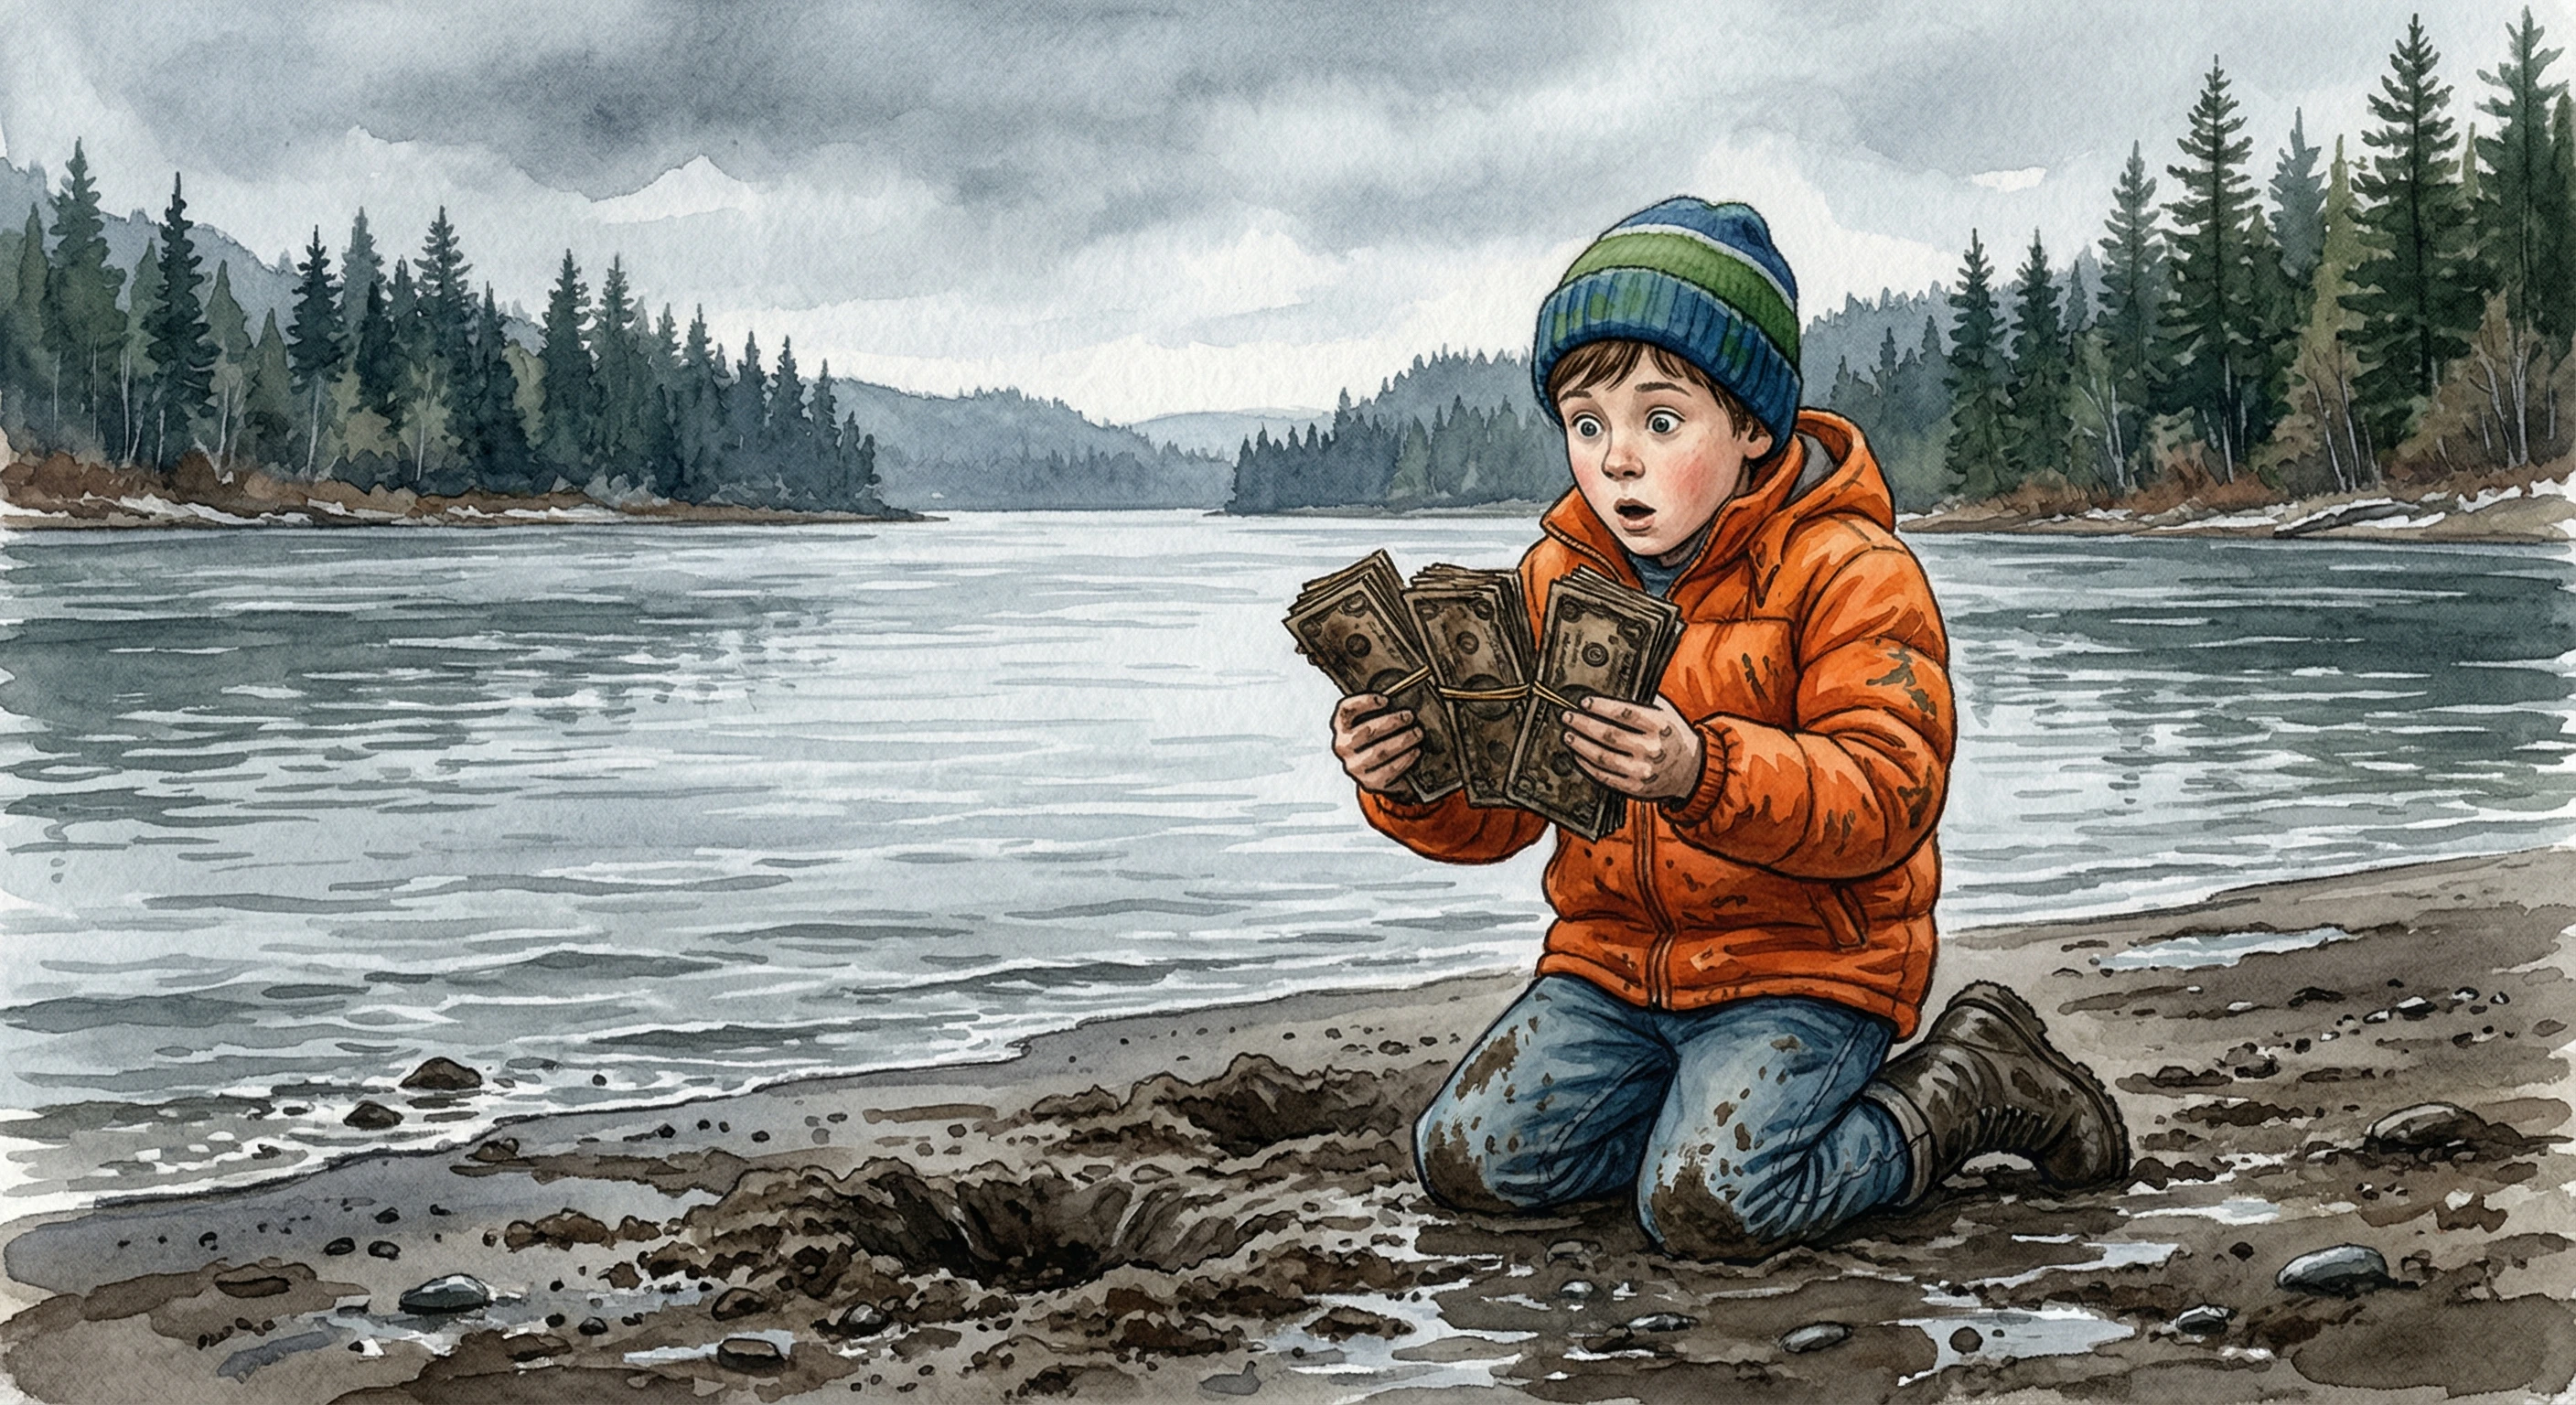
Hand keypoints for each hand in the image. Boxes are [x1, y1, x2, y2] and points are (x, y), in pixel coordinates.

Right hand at [1332, 693, 1422, 794]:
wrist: (1378, 773)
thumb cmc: (1378, 740)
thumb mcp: (1374, 724)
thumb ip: (1382, 713)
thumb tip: (1405, 699)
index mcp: (1341, 727)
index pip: (1346, 710)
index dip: (1365, 702)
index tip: (1385, 700)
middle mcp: (1343, 747)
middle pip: (1367, 731)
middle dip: (1391, 722)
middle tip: (1409, 716)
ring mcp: (1355, 767)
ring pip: (1379, 752)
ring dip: (1402, 741)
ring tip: (1417, 733)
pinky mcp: (1370, 782)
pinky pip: (1389, 770)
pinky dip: (1405, 759)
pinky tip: (1415, 751)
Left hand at [1562, 694, 1703, 800]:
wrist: (1692, 770)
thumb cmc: (1672, 736)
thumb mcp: (1665, 714)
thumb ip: (1641, 703)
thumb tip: (1608, 690)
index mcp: (1660, 726)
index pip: (1625, 713)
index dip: (1601, 706)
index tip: (1584, 702)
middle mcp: (1652, 749)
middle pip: (1609, 735)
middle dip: (1583, 724)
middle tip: (1568, 717)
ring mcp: (1643, 770)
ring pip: (1603, 757)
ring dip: (1581, 745)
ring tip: (1568, 735)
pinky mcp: (1635, 788)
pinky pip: (1604, 776)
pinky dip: (1587, 765)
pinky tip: (1578, 755)